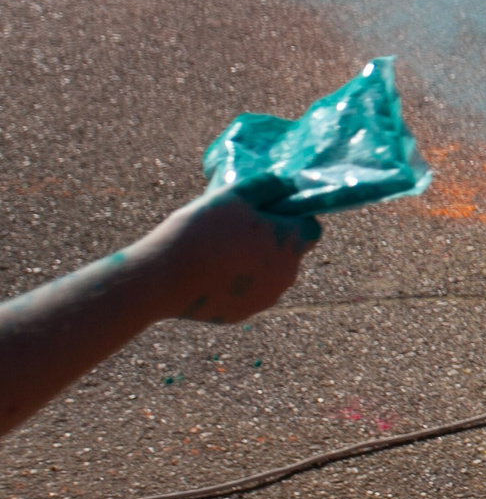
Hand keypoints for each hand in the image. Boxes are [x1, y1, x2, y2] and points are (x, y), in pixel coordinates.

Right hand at [136, 187, 320, 324]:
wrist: (160, 278)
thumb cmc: (200, 231)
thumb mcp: (235, 195)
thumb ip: (268, 186)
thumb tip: (288, 184)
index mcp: (290, 244)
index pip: (311, 228)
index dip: (292, 218)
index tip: (265, 213)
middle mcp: (287, 275)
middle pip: (289, 253)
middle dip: (271, 241)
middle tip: (236, 231)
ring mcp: (265, 298)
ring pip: (268, 275)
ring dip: (254, 264)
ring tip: (219, 252)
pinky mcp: (242, 314)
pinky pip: (246, 294)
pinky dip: (235, 284)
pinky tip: (209, 274)